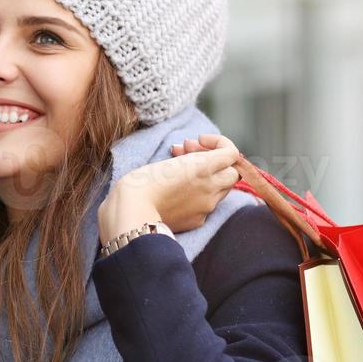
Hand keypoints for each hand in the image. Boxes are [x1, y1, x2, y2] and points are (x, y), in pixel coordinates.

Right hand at [98, 133, 240, 241]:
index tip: (198, 141)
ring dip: (206, 177)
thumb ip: (197, 158)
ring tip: (179, 171)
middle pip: (230, 172)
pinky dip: (197, 194)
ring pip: (220, 189)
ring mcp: (206, 207)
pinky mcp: (197, 221)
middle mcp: (211, 188)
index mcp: (204, 168)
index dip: (218, 143)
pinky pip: (206, 204)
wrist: (130, 213)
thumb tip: (207, 157)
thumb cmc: (142, 182)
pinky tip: (176, 191)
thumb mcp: (172, 160)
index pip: (231, 153)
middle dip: (215, 162)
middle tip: (189, 154)